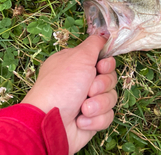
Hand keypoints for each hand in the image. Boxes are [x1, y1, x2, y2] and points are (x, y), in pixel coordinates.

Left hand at [22, 35, 116, 153]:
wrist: (50, 124)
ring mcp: (86, 101)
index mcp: (76, 65)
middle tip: (89, 89)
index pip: (103, 61)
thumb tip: (104, 36)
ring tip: (83, 108)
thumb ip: (95, 43)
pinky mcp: (91, 120)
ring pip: (110, 98)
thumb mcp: (79, 56)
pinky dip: (95, 119)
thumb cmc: (61, 86)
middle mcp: (81, 82)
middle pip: (110, 79)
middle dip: (102, 85)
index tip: (100, 67)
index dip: (106, 65)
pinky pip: (107, 116)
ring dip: (98, 103)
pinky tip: (81, 121)